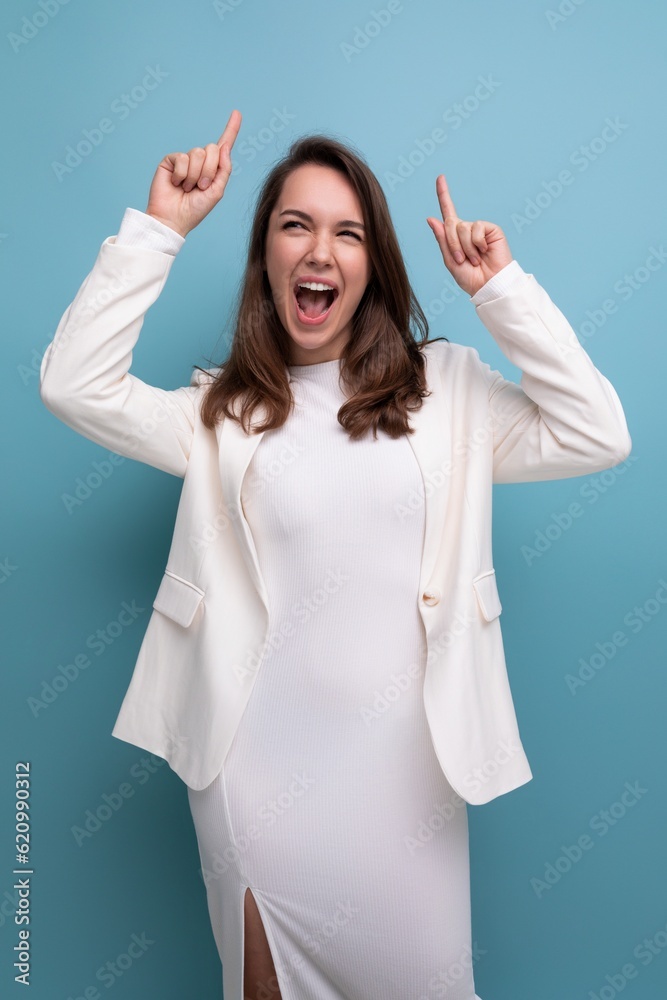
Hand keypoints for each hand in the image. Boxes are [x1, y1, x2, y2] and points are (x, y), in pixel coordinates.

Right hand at [145, 109, 241, 237]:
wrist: (174, 219)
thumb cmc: (195, 209)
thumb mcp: (217, 191)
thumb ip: (224, 169)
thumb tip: (224, 146)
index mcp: (213, 168)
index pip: (223, 145)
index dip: (231, 129)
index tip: (237, 112)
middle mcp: (200, 162)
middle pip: (212, 149)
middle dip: (209, 170)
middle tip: (200, 187)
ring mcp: (185, 160)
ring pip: (197, 153)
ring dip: (195, 175)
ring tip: (188, 188)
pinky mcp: (171, 160)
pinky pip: (182, 158)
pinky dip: (182, 174)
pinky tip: (176, 184)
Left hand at [426, 174, 512, 296]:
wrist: (489, 285)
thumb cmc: (470, 277)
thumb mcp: (450, 260)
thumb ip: (442, 239)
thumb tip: (431, 218)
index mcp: (455, 237)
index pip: (448, 212)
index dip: (444, 194)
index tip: (440, 177)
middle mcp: (467, 229)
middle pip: (450, 223)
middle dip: (452, 244)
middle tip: (462, 260)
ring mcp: (479, 228)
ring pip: (462, 227)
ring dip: (465, 246)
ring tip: (474, 259)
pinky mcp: (491, 229)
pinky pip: (476, 228)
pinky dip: (476, 243)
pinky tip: (484, 251)